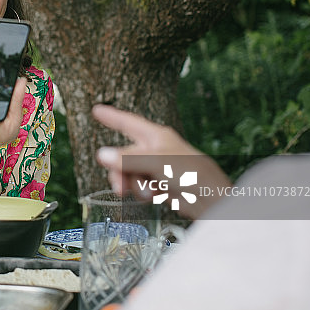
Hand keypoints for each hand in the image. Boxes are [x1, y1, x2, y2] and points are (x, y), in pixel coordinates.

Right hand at [92, 104, 230, 219]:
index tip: (97, 109)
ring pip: (130, 173)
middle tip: (120, 188)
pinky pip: (140, 186)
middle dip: (120, 172)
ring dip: (134, 185)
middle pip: (124, 156)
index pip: (128, 123)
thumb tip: (101, 154)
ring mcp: (158, 168)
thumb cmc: (191, 174)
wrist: (212, 200)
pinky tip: (154, 197)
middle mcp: (155, 150)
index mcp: (156, 137)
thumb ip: (128, 158)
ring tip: (147, 194)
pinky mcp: (162, 185)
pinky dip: (143, 192)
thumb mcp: (156, 162)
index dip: (112, 116)